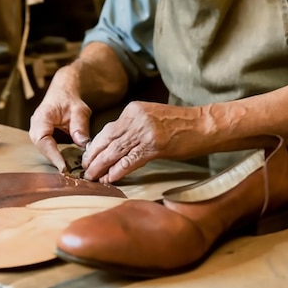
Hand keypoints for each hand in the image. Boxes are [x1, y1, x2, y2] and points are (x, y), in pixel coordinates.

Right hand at [29, 65, 91, 172]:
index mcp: (42, 117)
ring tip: (68, 170)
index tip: (63, 167)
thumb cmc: (68, 98)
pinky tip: (66, 162)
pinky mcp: (42, 135)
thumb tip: (82, 143)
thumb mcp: (79, 109)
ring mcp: (37, 131)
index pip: (44, 141)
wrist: (63, 91)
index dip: (53, 155)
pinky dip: (55, 155)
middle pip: (42, 148)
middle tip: (68, 173)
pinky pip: (47, 148)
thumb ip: (80, 125)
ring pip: (44, 150)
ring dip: (54, 159)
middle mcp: (36, 126)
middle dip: (54, 160)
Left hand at [82, 101, 200, 182]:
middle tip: (84, 170)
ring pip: (115, 151)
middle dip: (94, 156)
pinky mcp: (154, 145)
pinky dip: (118, 170)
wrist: (203, 124)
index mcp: (134, 109)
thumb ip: (133, 127)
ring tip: (92, 177)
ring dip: (101, 166)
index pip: (108, 129)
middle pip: (108, 140)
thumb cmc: (180, 124)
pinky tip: (109, 178)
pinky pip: (130, 160)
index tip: (88, 157)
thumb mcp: (151, 118)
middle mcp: (136, 118)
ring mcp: (145, 131)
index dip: (95, 145)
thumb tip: (115, 145)